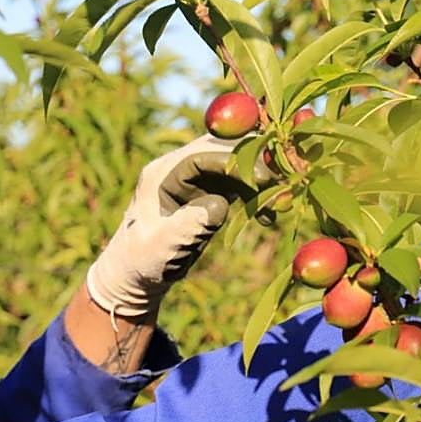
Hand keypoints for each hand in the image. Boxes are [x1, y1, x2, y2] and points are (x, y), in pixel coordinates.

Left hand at [86, 135, 266, 316]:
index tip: (263, 178)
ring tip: (280, 202)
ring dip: (260, 177)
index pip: (203, 154)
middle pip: (223, 147)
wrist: (136, 273)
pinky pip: (239, 181)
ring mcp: (195, 175)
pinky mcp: (208, 188)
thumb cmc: (142, 260)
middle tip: (284, 180)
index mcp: (162, 172)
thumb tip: (219, 204)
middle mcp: (179, 166)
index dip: (235, 161)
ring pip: (236, 161)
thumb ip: (186, 226)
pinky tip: (269, 217)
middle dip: (255, 161)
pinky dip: (256, 194)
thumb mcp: (160, 247)